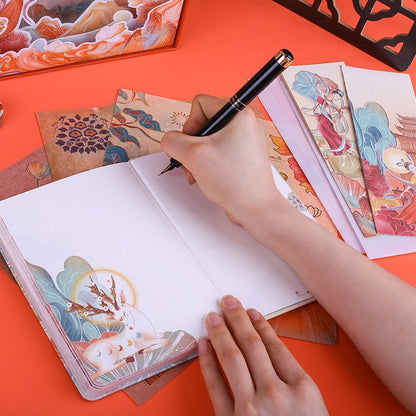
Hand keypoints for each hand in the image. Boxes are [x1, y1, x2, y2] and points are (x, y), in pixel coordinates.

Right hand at [160, 95, 287, 227]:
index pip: (200, 103)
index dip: (190, 124)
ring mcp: (243, 141)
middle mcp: (243, 124)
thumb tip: (169, 140)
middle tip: (192, 163)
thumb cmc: (235, 181)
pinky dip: (206, 164)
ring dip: (196, 158)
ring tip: (197, 174)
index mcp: (239, 114)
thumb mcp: (193, 155)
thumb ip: (173, 141)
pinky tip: (206, 178)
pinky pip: (216, 152)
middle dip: (191, 145)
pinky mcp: (241, 156)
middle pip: (202, 123)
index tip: (192, 145)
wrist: (255, 208)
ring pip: (207, 140)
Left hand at [198, 295, 327, 415]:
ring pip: (233, 358)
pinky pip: (216, 384)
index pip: (276, 346)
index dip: (260, 325)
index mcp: (303, 389)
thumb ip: (294, 383)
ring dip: (221, 332)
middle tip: (228, 302)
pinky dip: (207, 362)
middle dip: (238, 319)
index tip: (251, 312)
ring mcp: (251, 408)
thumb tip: (269, 351)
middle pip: (252, 345)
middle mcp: (277, 394)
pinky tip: (203, 345)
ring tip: (213, 316)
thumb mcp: (313, 410)